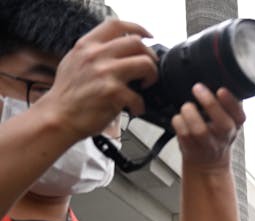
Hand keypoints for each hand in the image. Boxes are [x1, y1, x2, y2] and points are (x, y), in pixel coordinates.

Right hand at [40, 19, 157, 138]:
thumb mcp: (75, 61)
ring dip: (151, 76)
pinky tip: (134, 109)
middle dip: (149, 56)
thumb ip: (94, 52)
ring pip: (145, 64)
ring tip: (145, 86)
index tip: (148, 36)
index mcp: (87, 46)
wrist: (58, 117)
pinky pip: (139, 96)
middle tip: (148, 69)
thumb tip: (117, 49)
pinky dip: (140, 105)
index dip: (137, 28)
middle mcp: (95, 55)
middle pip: (136, 43)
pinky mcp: (112, 92)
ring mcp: (105, 73)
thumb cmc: (67, 94)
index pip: (115, 25)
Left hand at [174, 84, 245, 171]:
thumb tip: (216, 78)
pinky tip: (179, 118)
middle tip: (197, 88)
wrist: (208, 162)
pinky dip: (178, 122)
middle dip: (210, 104)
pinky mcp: (192, 148)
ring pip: (200, 130)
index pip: (239, 115)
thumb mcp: (228, 119)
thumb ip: (225, 104)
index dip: (230, 103)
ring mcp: (209, 144)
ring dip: (190, 113)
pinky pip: (183, 133)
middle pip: (222, 123)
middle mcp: (224, 136)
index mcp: (236, 125)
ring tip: (186, 106)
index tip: (221, 90)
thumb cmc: (216, 135)